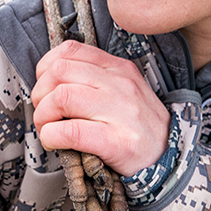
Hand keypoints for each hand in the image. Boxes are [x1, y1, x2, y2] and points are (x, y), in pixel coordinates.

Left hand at [31, 40, 169, 176]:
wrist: (170, 160)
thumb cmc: (138, 128)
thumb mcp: (124, 92)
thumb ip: (94, 79)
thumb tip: (50, 80)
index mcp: (119, 69)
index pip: (71, 50)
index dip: (46, 68)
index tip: (45, 87)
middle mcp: (121, 85)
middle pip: (60, 72)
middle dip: (40, 94)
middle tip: (44, 113)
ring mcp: (121, 112)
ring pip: (61, 97)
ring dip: (43, 116)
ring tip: (47, 128)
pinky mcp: (117, 142)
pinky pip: (70, 131)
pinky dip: (52, 137)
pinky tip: (55, 143)